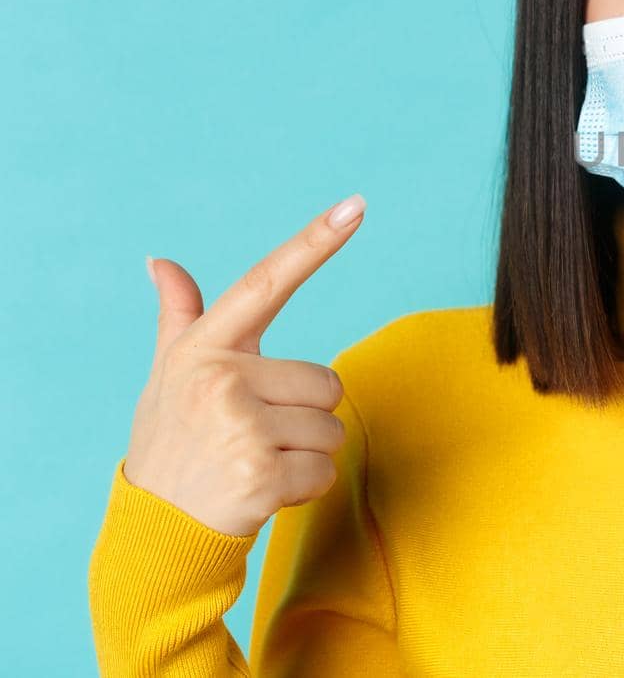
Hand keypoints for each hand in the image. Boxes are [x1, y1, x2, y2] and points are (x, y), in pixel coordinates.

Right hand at [122, 194, 366, 535]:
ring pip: (331, 429)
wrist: (156, 529)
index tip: (355, 205)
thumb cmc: (172, 442)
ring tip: (253, 464)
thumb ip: (179, 317)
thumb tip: (161, 261)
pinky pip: (325, 470)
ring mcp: (241, 428)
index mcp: (205, 348)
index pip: (266, 282)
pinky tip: (260, 492)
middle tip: (254, 438)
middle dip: (304, 416)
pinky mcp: (261, 475)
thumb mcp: (169, 376)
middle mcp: (221, 380)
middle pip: (326, 383)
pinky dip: (304, 488)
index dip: (314, 243)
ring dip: (306, 454)